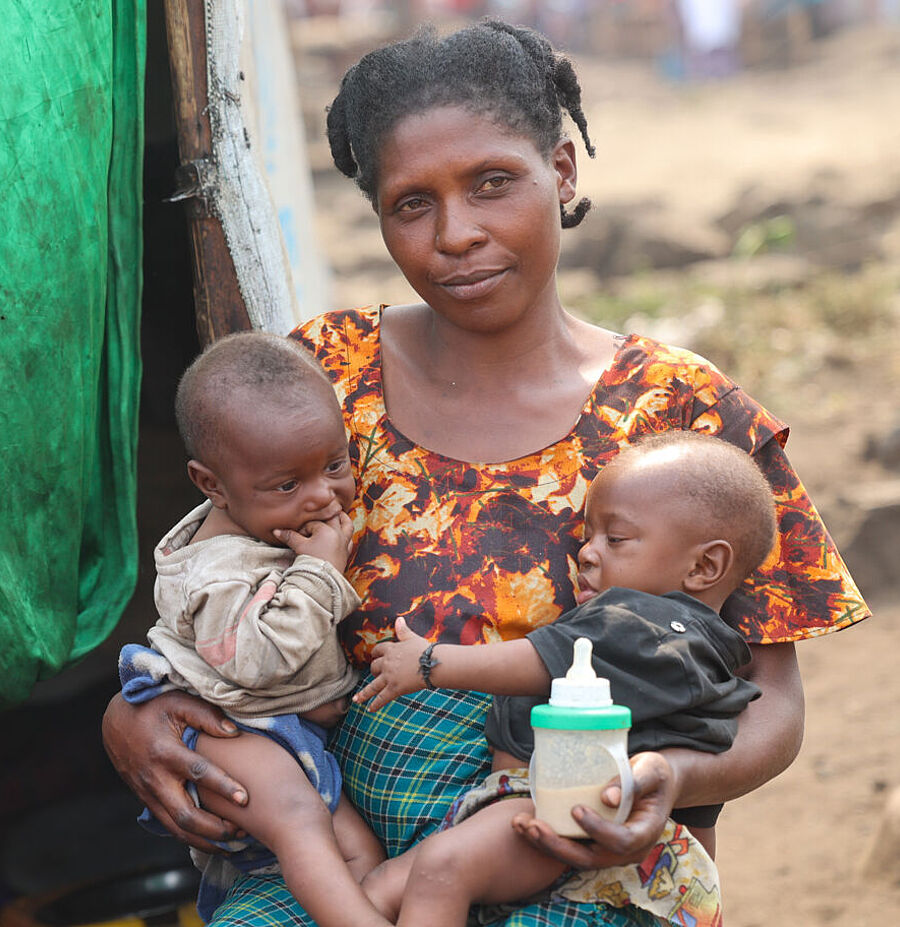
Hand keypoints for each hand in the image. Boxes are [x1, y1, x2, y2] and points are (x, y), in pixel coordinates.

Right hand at [101, 690, 248, 851]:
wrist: (115, 722)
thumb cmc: (152, 708)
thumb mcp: (179, 702)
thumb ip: (207, 716)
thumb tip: (234, 733)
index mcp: (166, 753)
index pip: (199, 773)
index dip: (223, 787)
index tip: (245, 798)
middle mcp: (155, 779)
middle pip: (185, 815)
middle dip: (215, 829)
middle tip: (242, 832)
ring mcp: (149, 794)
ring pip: (176, 829)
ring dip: (204, 840)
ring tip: (232, 844)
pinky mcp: (147, 801)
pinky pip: (169, 825)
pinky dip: (190, 837)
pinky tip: (211, 840)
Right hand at [275, 511, 352, 571]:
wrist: (323, 580)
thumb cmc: (311, 562)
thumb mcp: (299, 547)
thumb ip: (289, 536)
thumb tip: (276, 530)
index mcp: (327, 530)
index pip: (313, 523)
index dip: (304, 528)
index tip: (298, 536)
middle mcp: (338, 534)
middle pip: (333, 517)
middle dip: (326, 514)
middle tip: (322, 510)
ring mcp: (344, 543)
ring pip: (348, 525)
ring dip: (343, 519)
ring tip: (339, 514)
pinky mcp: (346, 552)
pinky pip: (350, 539)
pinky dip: (347, 535)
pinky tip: (344, 535)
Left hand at [353, 616, 428, 709]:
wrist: (432, 664)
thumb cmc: (425, 650)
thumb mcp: (412, 638)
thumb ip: (403, 630)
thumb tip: (399, 618)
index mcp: (391, 650)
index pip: (378, 651)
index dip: (376, 654)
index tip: (375, 657)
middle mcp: (387, 663)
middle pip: (374, 667)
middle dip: (374, 671)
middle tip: (376, 675)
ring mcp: (389, 677)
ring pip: (373, 686)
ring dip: (364, 693)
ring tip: (356, 699)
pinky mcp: (394, 689)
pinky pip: (382, 698)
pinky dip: (375, 704)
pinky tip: (370, 709)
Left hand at [511, 752, 676, 868]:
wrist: (653, 783)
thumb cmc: (653, 774)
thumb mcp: (651, 770)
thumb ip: (633, 782)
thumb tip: (607, 797)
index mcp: (645, 833)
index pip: (622, 841)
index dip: (599, 830)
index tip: (576, 810)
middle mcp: (626, 850)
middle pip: (590, 859)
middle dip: (558, 845)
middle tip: (533, 826)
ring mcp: (608, 849)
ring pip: (575, 857)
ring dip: (545, 844)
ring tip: (520, 825)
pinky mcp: (593, 842)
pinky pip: (569, 846)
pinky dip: (546, 838)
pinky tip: (524, 823)